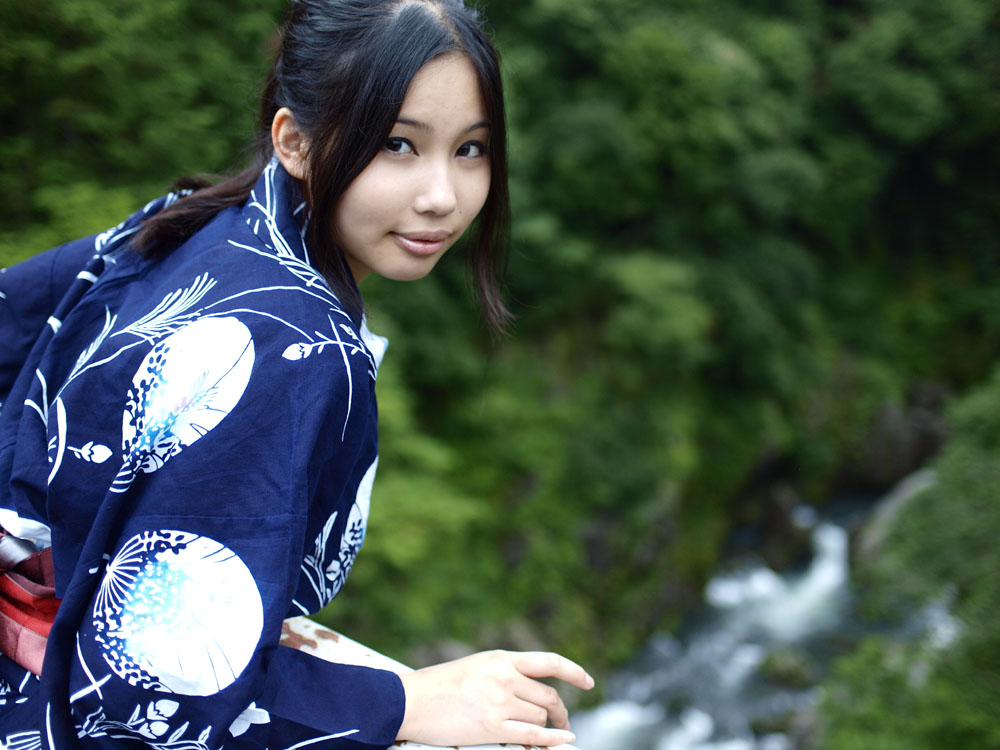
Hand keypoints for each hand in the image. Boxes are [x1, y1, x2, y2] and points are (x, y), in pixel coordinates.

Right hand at [396, 649, 594, 746]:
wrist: (410, 701)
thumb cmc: (439, 686)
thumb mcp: (477, 666)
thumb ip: (504, 672)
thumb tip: (532, 687)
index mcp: (501, 658)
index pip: (549, 662)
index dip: (574, 671)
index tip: (588, 681)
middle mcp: (505, 677)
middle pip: (548, 696)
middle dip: (560, 710)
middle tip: (562, 719)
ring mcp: (499, 702)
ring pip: (541, 716)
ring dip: (547, 726)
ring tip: (545, 732)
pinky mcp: (492, 727)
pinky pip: (533, 735)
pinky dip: (552, 739)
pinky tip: (563, 740)